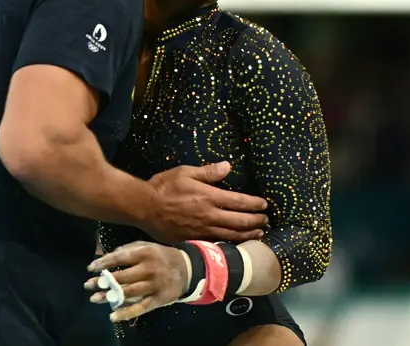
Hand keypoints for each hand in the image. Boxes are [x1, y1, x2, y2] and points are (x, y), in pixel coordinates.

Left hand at [85, 241, 188, 321]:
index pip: (120, 258)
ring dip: (109, 297)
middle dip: (103, 281)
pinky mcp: (158, 299)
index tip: (91, 268)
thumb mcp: (146, 246)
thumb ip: (127, 249)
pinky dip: (126, 313)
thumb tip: (106, 256)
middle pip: (122, 277)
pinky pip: (140, 308)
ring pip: (128, 293)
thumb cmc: (160, 256)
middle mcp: (149, 269)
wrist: (187, 269)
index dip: (104, 263)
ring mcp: (154, 285)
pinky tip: (112, 316)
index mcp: (145, 253)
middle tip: (88, 285)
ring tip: (94, 299)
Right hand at [143, 162, 267, 242]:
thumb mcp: (185, 172)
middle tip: (265, 220)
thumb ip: (208, 172)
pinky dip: (230, 243)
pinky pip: (217, 243)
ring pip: (231, 235)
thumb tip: (228, 166)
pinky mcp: (193, 240)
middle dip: (256, 221)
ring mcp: (202, 231)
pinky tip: (236, 243)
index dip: (254, 204)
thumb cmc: (163, 187)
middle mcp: (209, 216)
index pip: (239, 202)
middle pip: (240, 221)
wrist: (144, 208)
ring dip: (247, 234)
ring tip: (258, 234)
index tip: (264, 204)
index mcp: (209, 197)